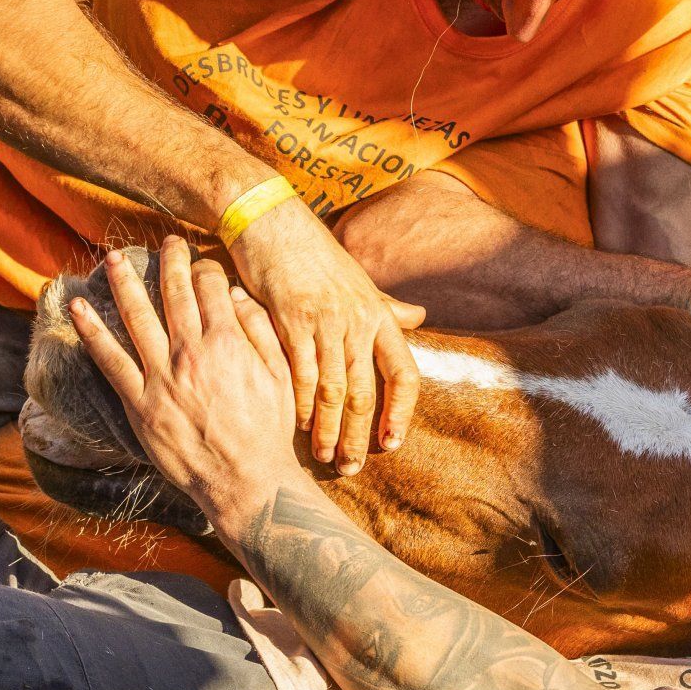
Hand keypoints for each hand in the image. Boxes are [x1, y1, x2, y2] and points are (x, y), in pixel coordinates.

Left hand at [66, 237, 308, 517]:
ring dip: (122, 282)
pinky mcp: (139, 403)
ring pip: (136, 316)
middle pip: (173, 291)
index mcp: (228, 342)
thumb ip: (260, 332)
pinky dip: (91, 332)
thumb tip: (238, 296)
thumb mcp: (282, 377)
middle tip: (165, 242)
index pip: (211, 287)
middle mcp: (191, 352)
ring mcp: (161, 377)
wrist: (245, 481)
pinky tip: (78, 309)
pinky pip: (109, 360)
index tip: (203, 265)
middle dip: (169, 260)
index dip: (206, 268)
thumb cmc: (267, 431)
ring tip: (113, 259)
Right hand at [227, 196, 424, 473]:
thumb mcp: (358, 280)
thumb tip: (419, 318)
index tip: (391, 444)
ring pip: (334, 391)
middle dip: (359, 437)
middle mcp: (358, 321)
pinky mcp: (291, 319)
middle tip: (351, 468)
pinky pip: (302, 374)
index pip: (404, 374)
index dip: (401, 413)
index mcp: (378, 315)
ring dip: (329, 431)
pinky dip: (301, 405)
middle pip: (367, 393)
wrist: (270, 220)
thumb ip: (386, 308)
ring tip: (325, 459)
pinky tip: (298, 426)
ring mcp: (326, 320)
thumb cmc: (313, 254)